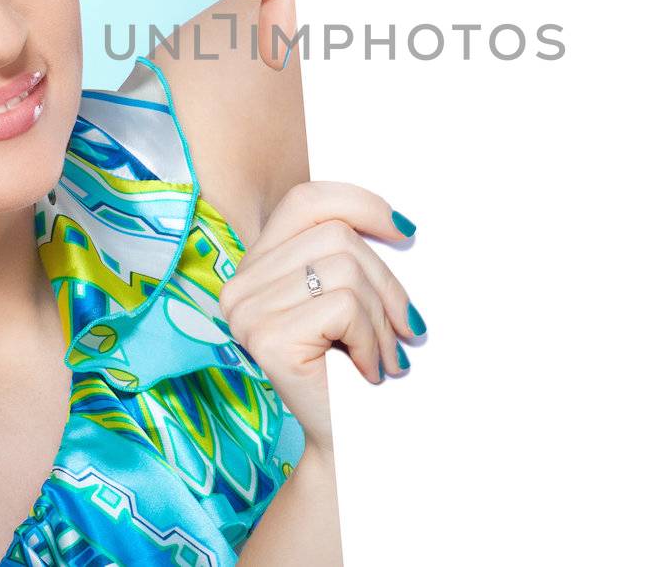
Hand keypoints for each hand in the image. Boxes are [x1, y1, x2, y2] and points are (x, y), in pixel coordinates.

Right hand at [216, 182, 420, 454]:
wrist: (352, 445)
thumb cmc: (357, 368)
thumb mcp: (351, 295)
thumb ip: (353, 252)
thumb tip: (402, 222)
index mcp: (257, 266)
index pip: (306, 201)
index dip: (360, 203)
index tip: (407, 232)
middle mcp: (240, 285)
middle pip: (336, 235)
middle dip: (388, 282)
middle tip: (407, 330)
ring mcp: (247, 312)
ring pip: (344, 268)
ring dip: (382, 317)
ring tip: (388, 356)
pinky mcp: (266, 338)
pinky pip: (342, 305)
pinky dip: (371, 339)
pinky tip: (370, 372)